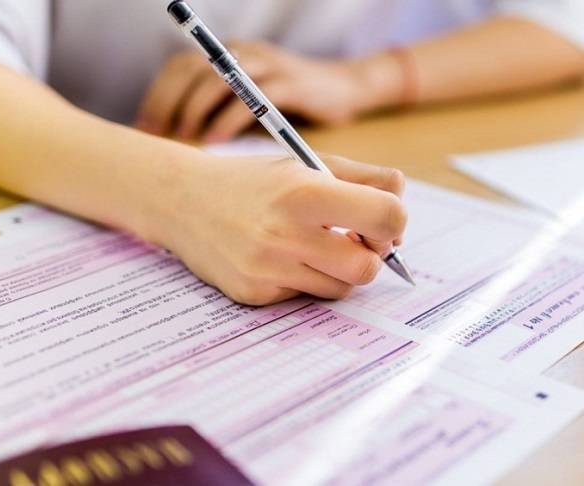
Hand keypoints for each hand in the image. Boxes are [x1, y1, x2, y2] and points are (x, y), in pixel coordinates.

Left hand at [136, 42, 381, 142]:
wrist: (346, 89)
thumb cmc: (291, 105)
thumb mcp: (249, 104)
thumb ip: (218, 111)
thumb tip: (179, 139)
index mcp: (228, 55)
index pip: (181, 66)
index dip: (158, 94)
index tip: (143, 126)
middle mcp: (242, 53)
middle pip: (192, 69)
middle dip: (168, 102)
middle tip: (155, 134)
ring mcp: (267, 64)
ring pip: (217, 79)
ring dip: (194, 110)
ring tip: (182, 137)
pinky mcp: (290, 83)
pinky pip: (251, 99)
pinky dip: (228, 120)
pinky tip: (214, 141)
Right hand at [148, 152, 406, 305]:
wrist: (183, 200)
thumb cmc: (250, 181)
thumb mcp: (303, 164)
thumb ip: (360, 176)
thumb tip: (400, 198)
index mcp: (305, 192)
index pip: (387, 217)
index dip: (393, 222)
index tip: (379, 222)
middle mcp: (285, 234)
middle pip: (367, 268)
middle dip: (369, 257)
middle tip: (352, 241)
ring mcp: (267, 269)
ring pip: (339, 289)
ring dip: (337, 271)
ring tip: (313, 247)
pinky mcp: (252, 293)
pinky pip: (301, 296)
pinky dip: (301, 280)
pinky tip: (277, 258)